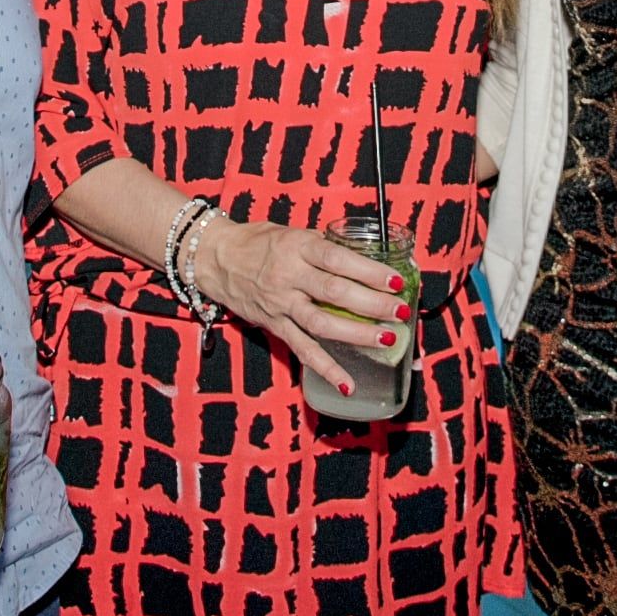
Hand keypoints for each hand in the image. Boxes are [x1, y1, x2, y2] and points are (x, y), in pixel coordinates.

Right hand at [199, 219, 410, 396]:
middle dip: (373, 304)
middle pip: (335, 292)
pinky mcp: (274, 326)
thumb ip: (323, 246)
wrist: (215, 258)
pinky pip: (302, 350)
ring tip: (386, 339)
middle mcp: (289, 276)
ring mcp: (281, 304)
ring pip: (322, 323)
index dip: (369, 271)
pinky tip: (347, 383)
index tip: (396, 281)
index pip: (337, 259)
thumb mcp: (292, 233)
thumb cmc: (258, 242)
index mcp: (297, 247)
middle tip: (401, 311)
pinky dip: (325, 369)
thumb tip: (363, 257)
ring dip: (358, 334)